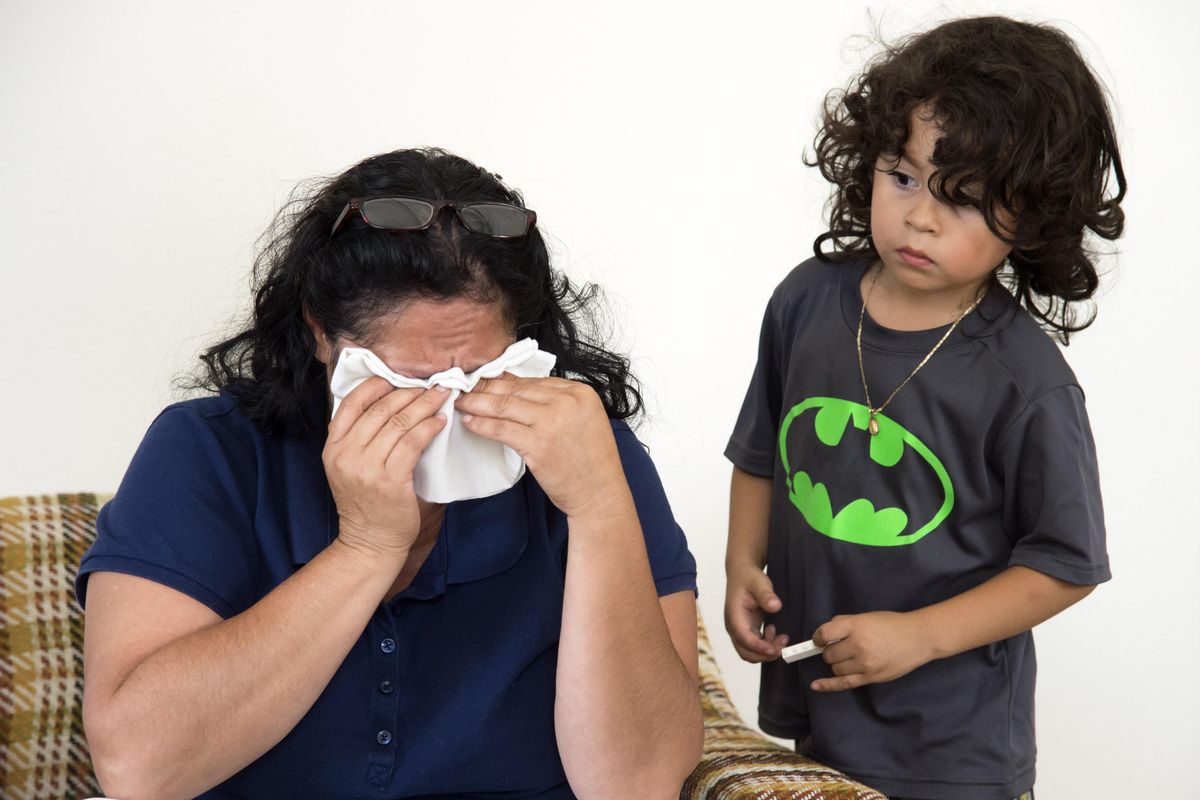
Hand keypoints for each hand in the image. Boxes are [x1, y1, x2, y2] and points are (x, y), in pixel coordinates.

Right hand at [323, 377, 447, 562]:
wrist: (370, 542)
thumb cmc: (366, 503)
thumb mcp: (349, 467)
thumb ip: (360, 437)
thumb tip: (390, 401)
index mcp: (332, 447)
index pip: (350, 402)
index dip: (377, 385)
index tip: (399, 377)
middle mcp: (345, 454)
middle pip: (380, 409)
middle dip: (410, 392)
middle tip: (432, 383)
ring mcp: (366, 467)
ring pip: (399, 422)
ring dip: (425, 405)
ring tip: (442, 396)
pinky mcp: (389, 480)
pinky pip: (413, 442)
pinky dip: (429, 427)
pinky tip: (440, 421)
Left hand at [454, 374, 628, 518]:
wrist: (600, 494)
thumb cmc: (591, 461)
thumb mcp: (582, 420)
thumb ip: (557, 403)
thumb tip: (517, 388)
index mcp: (580, 392)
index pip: (533, 380)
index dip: (505, 380)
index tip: (486, 380)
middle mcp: (567, 402)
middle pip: (516, 389)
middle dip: (487, 388)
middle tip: (465, 388)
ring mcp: (552, 422)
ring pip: (504, 405)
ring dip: (478, 403)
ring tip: (461, 403)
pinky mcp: (538, 444)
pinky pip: (501, 429)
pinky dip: (482, 424)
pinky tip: (470, 422)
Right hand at [724, 561, 787, 661]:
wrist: (742, 573)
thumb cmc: (748, 577)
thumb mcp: (759, 582)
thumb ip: (766, 594)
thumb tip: (775, 606)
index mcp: (734, 615)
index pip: (743, 638)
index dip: (758, 647)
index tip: (774, 649)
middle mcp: (734, 626)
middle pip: (745, 651)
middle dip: (764, 654)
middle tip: (782, 648)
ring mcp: (740, 630)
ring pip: (750, 652)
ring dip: (766, 651)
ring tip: (782, 638)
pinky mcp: (747, 630)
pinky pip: (755, 646)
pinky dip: (767, 646)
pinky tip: (776, 634)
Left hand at [810, 611, 933, 690]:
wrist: (918, 638)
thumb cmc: (892, 625)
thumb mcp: (866, 617)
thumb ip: (844, 623)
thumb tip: (824, 634)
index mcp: (856, 626)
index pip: (825, 633)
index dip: (818, 637)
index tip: (819, 639)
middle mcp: (859, 645)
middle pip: (829, 654)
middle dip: (831, 651)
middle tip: (841, 647)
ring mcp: (865, 663)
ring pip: (836, 669)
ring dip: (837, 664)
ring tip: (850, 657)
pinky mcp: (871, 677)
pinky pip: (844, 684)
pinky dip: (827, 685)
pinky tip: (816, 686)